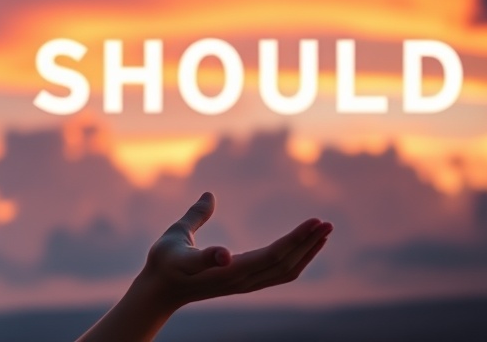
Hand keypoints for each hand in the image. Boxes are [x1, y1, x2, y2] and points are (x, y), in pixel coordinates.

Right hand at [141, 192, 331, 310]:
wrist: (160, 292)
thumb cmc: (164, 262)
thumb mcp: (175, 236)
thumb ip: (195, 218)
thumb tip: (210, 195)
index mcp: (227, 271)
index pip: (272, 255)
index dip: (295, 238)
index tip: (314, 222)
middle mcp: (241, 281)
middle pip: (285, 263)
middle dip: (308, 242)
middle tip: (326, 222)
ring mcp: (245, 285)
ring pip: (286, 271)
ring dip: (307, 251)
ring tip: (323, 232)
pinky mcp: (245, 284)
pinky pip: (279, 274)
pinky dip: (297, 259)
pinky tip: (305, 247)